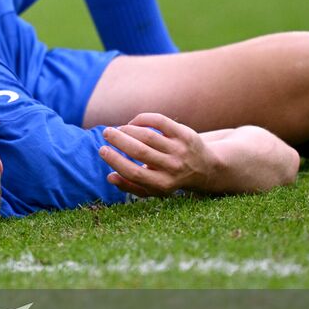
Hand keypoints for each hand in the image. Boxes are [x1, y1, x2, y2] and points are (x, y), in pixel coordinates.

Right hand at [99, 112, 213, 197]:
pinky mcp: (185, 134)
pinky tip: (133, 123)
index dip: (115, 160)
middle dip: (119, 140)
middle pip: (140, 151)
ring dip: (128, 129)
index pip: (134, 173)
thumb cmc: (171, 178)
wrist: (205, 169)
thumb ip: (131, 186)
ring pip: (148, 135)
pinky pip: (160, 121)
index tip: (102, 150)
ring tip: (118, 129)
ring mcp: (180, 149)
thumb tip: (110, 177)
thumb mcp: (155, 189)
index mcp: (163, 184)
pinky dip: (142, 119)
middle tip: (106, 133)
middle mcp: (173, 167)